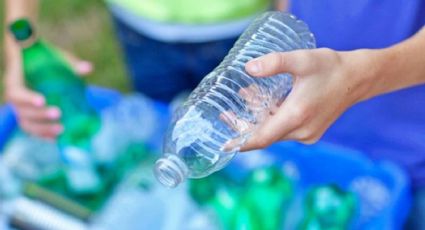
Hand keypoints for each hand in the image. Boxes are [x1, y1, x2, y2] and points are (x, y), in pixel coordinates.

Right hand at [4, 50, 93, 138]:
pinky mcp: (30, 117)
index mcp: (16, 82)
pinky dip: (43, 135)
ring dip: (42, 130)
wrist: (37, 61)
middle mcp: (16, 98)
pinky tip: (56, 139)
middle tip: (58, 114)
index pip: (16, 93)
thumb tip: (88, 68)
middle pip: (22, 112)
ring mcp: (21, 109)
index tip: (42, 100)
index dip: (27, 98)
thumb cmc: (46, 58)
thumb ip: (71, 62)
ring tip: (61, 129)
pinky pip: (33, 129)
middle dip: (39, 116)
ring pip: (26, 124)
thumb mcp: (58, 57)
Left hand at [238, 48, 374, 150]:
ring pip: (275, 132)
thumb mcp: (301, 60)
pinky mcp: (311, 132)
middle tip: (226, 115)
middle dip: (244, 126)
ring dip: (259, 120)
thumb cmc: (330, 67)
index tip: (223, 145)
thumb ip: (274, 63)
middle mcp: (301, 130)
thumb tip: (248, 68)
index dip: (241, 142)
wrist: (358, 78)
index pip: (262, 138)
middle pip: (265, 135)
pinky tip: (265, 102)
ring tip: (246, 97)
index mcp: (296, 116)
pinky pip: (285, 130)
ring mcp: (308, 134)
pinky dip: (272, 119)